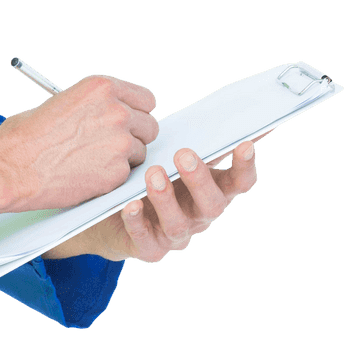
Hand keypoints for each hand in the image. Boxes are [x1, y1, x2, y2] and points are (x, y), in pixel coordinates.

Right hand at [0, 74, 158, 213]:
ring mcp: (119, 142)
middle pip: (149, 126)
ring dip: (123, 158)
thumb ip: (94, 105)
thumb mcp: (62, 101)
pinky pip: (127, 175)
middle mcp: (116, 111)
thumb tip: (109, 114)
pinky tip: (86, 173)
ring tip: (91, 160)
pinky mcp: (117, 172)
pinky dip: (111, 177)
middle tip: (113, 144)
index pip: (145, 99)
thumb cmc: (28, 135)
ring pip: (140, 153)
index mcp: (101, 87)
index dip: (136, 112)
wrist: (13, 166)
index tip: (130, 120)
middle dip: (135, 136)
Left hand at [48, 140, 259, 261]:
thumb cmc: (152, 172)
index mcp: (211, 191)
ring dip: (167, 198)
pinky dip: (137, 221)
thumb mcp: (173, 156)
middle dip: (199, 179)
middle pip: (211, 204)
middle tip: (183, 155)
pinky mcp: (149, 248)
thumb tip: (226, 110)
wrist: (114, 210)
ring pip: (178, 223)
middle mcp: (199, 216)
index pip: (238, 183)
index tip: (244, 143)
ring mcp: (175, 235)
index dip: (244, 166)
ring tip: (153, 174)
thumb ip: (196, 141)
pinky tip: (129, 204)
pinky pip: (144, 238)